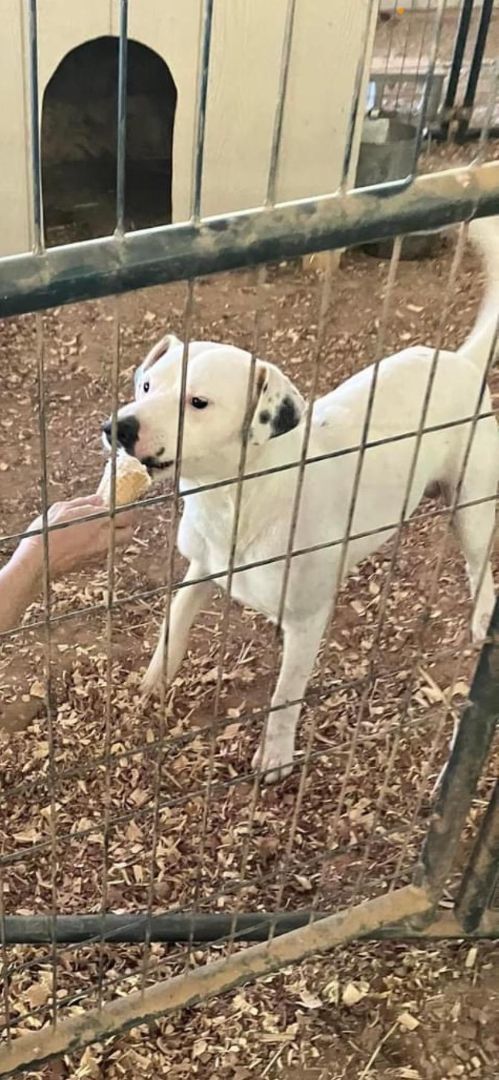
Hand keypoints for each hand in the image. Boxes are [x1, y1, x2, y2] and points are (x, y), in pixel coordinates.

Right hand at [17, 495, 135, 578]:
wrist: (39, 563)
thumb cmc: (47, 533)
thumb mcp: (61, 508)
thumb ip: (84, 502)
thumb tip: (99, 499)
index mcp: (99, 520)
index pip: (128, 515)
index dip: (125, 510)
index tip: (117, 506)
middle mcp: (104, 537)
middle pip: (129, 532)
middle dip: (125, 525)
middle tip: (113, 518)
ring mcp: (100, 553)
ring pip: (118, 543)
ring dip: (113, 536)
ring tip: (96, 530)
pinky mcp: (94, 564)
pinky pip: (105, 552)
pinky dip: (101, 546)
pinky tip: (85, 542)